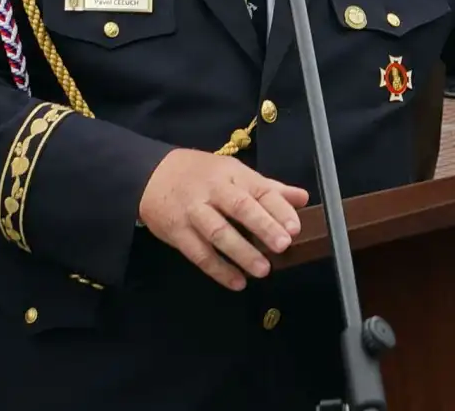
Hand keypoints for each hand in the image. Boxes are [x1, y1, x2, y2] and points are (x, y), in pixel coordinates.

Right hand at [138, 149, 308, 290]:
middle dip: (263, 226)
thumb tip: (303, 198)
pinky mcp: (176, 232)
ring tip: (263, 270)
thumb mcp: (235, 173)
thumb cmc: (202, 174)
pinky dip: (218, 269)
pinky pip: (198, 253)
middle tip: (283, 245)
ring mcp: (193, 211)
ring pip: (218, 232)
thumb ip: (269, 188)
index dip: (278, 208)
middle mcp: (213, 191)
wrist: (152, 175)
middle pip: (239, 207)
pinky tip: (237, 282)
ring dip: (241, 252)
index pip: (259, 190)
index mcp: (233, 174)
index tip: (295, 227)